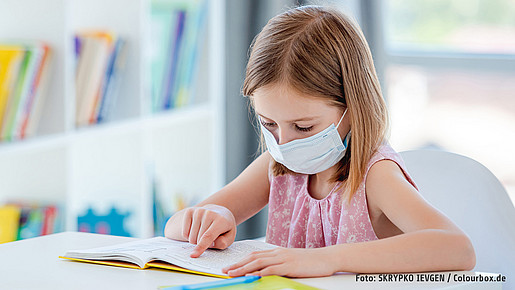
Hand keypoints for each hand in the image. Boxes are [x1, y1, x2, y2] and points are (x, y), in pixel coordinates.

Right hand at [181, 204, 236, 257]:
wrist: (219, 213)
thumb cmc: (224, 228)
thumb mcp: (229, 237)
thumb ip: (223, 242)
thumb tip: (212, 243)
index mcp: (221, 220)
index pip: (208, 236)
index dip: (201, 246)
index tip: (193, 255)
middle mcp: (209, 213)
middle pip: (198, 238)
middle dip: (202, 245)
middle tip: (210, 239)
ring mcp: (198, 211)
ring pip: (191, 236)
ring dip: (196, 241)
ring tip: (204, 234)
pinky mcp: (190, 211)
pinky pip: (184, 232)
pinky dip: (188, 236)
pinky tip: (196, 231)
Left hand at [221, 247, 335, 277]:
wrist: (327, 257)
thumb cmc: (310, 262)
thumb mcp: (291, 261)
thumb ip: (279, 265)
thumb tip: (266, 272)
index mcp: (277, 252)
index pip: (254, 255)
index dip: (241, 260)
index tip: (230, 266)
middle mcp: (277, 253)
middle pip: (252, 258)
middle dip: (237, 265)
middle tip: (225, 271)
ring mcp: (283, 258)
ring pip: (258, 262)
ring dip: (243, 268)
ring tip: (232, 274)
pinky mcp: (289, 266)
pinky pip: (271, 269)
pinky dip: (260, 272)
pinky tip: (252, 276)